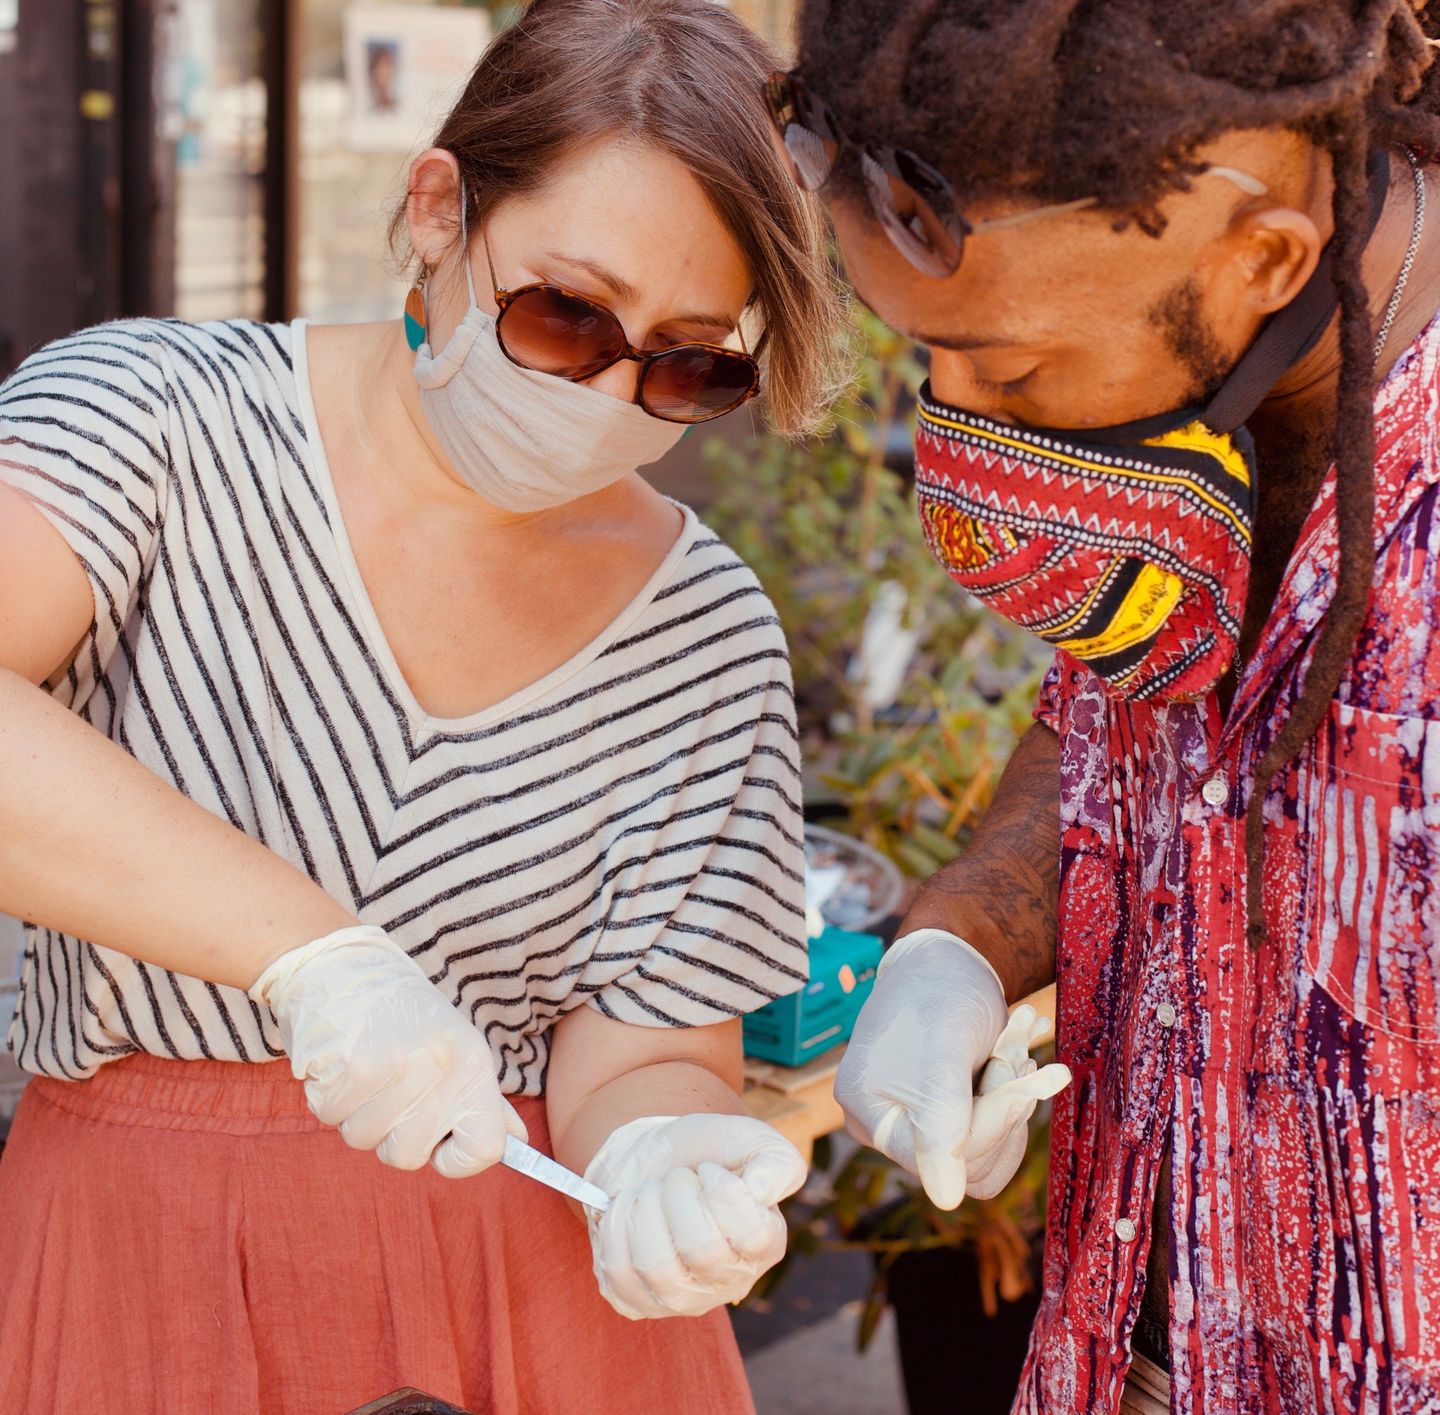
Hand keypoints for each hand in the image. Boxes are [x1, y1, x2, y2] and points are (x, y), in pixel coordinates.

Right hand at [250, 924, 525, 1175]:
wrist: (347, 965)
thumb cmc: (405, 1016)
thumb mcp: (457, 1048)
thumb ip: (482, 1101)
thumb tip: (517, 1144)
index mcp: (474, 1065)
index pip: (484, 1150)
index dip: (454, 1158)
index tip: (438, 1138)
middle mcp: (442, 1067)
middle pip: (408, 1156)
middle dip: (389, 1132)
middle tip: (389, 1087)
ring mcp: (398, 1067)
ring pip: (363, 1140)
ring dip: (356, 1113)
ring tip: (364, 1066)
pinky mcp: (352, 1067)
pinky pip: (330, 1117)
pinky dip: (328, 1095)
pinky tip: (340, 1060)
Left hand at [584, 1113, 807, 1319]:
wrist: (652, 1158)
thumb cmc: (705, 1151)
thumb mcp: (749, 1139)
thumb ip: (775, 1161)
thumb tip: (760, 1193)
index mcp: (765, 1244)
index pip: (754, 1236)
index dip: (724, 1192)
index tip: (709, 1169)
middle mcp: (728, 1282)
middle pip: (701, 1249)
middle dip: (677, 1193)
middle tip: (675, 1177)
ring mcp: (682, 1299)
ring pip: (656, 1265)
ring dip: (644, 1208)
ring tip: (649, 1192)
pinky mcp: (638, 1301)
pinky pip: (618, 1274)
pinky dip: (616, 1228)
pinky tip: (627, 1211)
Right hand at [834, 929, 1068, 1208]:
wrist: (950, 958)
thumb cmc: (938, 991)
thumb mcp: (942, 1050)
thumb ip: (940, 1119)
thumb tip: (947, 1200)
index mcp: (868, 1112)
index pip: (937, 1161)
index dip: (986, 1126)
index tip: (1019, 1079)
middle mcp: (888, 1126)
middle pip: (965, 1164)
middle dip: (1003, 1111)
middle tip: (1019, 1057)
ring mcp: (919, 1123)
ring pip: (985, 1155)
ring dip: (1014, 1103)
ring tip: (1015, 1050)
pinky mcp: (947, 1116)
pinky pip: (993, 1138)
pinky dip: (1015, 1102)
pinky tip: (1015, 1060)